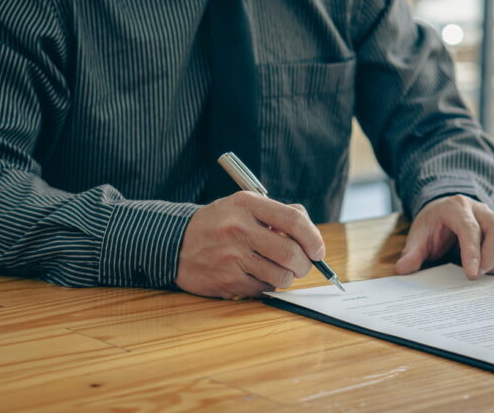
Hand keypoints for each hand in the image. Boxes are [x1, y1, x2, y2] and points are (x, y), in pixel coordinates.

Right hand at [175, 191, 325, 298]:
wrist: (175, 244)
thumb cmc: (219, 224)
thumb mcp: (244, 206)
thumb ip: (278, 214)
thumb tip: (311, 234)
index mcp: (246, 204)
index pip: (293, 220)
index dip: (313, 238)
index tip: (318, 250)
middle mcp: (238, 228)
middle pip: (290, 253)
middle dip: (304, 265)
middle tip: (302, 266)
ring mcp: (231, 256)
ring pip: (280, 276)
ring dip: (287, 277)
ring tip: (277, 269)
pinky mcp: (226, 280)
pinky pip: (263, 289)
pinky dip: (267, 285)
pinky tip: (256, 275)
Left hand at [395, 195, 493, 278]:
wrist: (446, 214)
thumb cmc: (433, 226)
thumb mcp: (418, 236)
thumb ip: (411, 253)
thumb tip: (403, 270)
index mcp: (456, 207)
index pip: (470, 227)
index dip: (473, 251)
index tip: (471, 274)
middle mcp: (481, 210)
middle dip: (491, 257)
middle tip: (475, 276)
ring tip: (482, 272)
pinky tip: (490, 269)